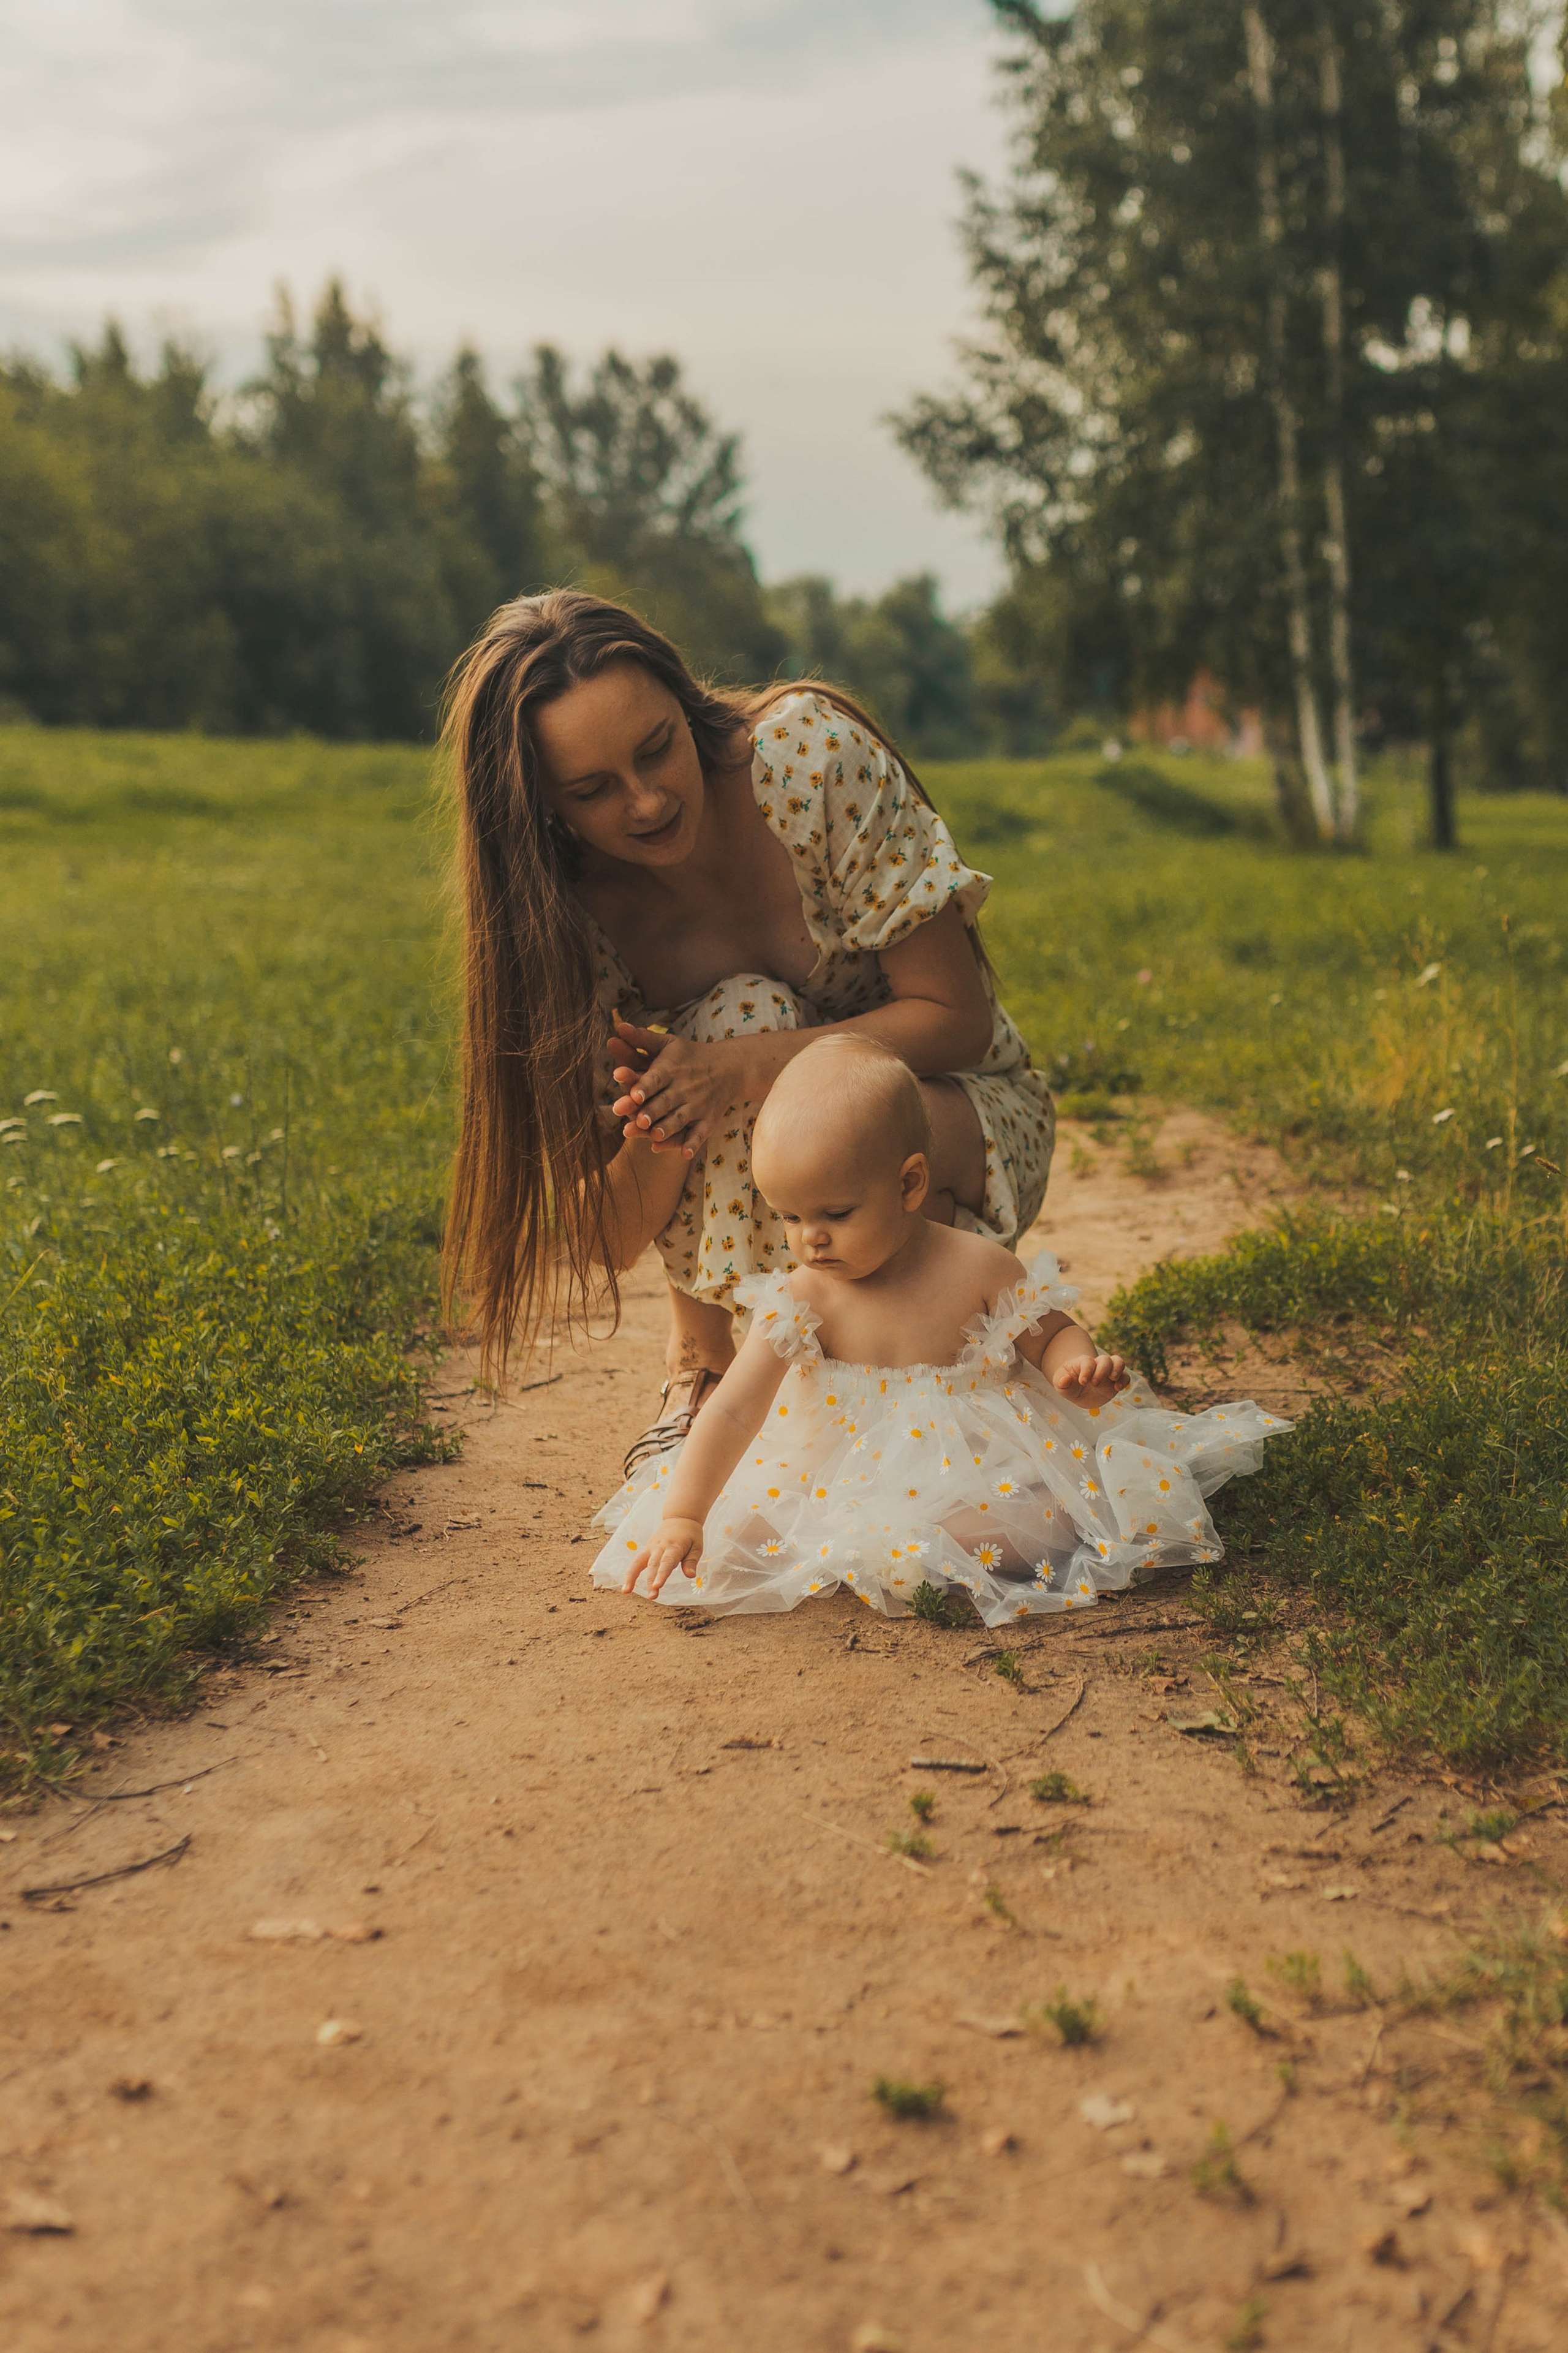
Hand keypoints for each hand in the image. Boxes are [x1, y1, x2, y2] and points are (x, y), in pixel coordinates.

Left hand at [607, 1016, 745, 1157]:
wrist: (730, 1067)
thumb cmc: (689, 1055)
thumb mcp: (668, 1042)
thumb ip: (643, 1038)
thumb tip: (617, 1025)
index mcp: (671, 1069)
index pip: (655, 1078)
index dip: (644, 1086)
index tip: (634, 1094)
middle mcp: (683, 1089)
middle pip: (664, 1102)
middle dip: (651, 1112)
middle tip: (637, 1121)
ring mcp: (696, 1106)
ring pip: (679, 1120)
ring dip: (667, 1129)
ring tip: (654, 1136)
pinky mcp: (707, 1120)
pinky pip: (700, 1134)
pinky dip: (692, 1144)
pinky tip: (684, 1154)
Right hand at [624, 1516, 704, 1597]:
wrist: (680, 1518)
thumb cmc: (690, 1535)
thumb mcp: (697, 1546)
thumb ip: (691, 1561)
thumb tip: (690, 1576)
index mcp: (674, 1546)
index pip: (667, 1562)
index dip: (662, 1574)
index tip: (657, 1586)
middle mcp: (660, 1546)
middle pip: (653, 1565)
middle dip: (651, 1581)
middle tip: (652, 1596)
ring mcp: (651, 1547)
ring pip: (639, 1562)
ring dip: (632, 1577)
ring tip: (626, 1591)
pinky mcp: (646, 1549)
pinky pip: (636, 1561)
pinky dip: (630, 1573)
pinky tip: (626, 1586)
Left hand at [1053, 1351, 1129, 1410]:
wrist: (1078, 1392)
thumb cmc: (1068, 1385)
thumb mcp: (1061, 1385)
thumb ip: (1062, 1383)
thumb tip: (1064, 1380)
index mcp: (1083, 1363)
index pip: (1088, 1361)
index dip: (1087, 1370)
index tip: (1083, 1382)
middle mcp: (1097, 1365)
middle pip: (1105, 1359)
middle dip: (1102, 1371)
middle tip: (1094, 1384)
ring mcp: (1108, 1372)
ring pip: (1118, 1361)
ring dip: (1118, 1368)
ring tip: (1112, 1379)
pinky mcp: (1115, 1381)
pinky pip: (1125, 1376)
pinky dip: (1124, 1380)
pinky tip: (1117, 1388)